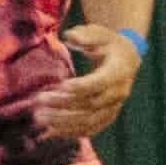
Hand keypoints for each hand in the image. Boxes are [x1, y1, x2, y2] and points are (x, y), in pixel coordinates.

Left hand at [29, 27, 145, 148]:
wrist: (126, 59)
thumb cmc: (107, 43)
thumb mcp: (99, 32)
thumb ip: (85, 34)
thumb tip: (70, 36)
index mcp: (119, 70)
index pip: (101, 82)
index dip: (82, 86)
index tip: (60, 86)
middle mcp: (119, 92)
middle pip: (91, 103)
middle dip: (64, 104)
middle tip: (40, 100)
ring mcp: (114, 107)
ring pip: (89, 121)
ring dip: (64, 122)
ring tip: (39, 118)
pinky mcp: (107, 117)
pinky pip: (90, 129)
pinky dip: (71, 132)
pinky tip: (50, 131)